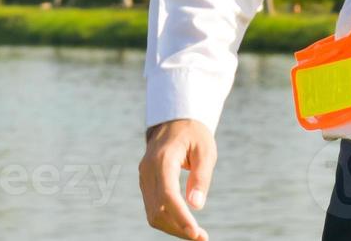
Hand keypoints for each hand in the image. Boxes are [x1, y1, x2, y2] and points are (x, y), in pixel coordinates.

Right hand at [140, 118, 215, 239]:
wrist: (173, 120)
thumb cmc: (193, 134)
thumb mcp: (205, 150)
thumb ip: (201, 177)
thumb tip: (196, 206)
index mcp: (162, 158)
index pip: (168, 194)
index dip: (180, 217)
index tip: (196, 233)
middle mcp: (148, 170)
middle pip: (157, 209)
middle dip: (178, 228)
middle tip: (202, 237)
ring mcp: (144, 177)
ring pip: (153, 214)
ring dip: (173, 228)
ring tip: (197, 234)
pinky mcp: (146, 184)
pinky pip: (153, 208)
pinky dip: (168, 220)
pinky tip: (185, 224)